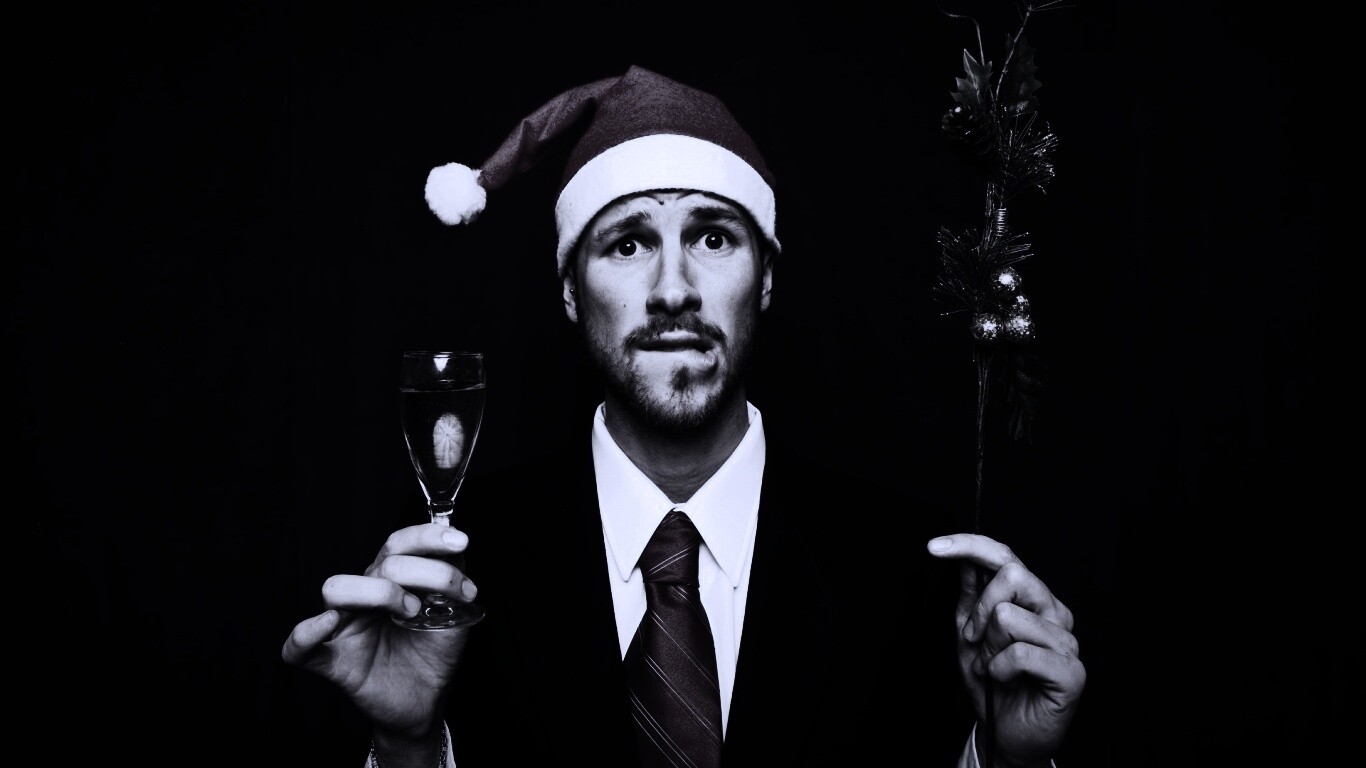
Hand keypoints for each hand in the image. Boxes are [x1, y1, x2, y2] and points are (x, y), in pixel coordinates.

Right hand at [282, 523, 477, 741]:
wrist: (425, 702)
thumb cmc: (433, 655)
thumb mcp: (454, 617)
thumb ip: (451, 587)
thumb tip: (455, 553)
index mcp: (392, 580)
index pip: (399, 544)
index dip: (427, 537)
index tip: (460, 542)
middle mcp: (365, 596)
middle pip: (379, 562)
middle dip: (421, 573)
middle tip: (441, 599)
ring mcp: (345, 626)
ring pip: (336, 589)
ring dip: (379, 593)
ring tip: (410, 613)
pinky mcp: (333, 662)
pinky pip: (300, 648)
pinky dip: (306, 634)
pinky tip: (328, 623)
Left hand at [927, 533, 1084, 767]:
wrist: (1005, 733)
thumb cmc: (991, 682)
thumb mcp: (970, 633)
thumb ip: (971, 596)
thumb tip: (966, 558)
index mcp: (1033, 599)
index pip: (1006, 556)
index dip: (969, 545)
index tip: (933, 547)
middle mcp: (1054, 612)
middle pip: (1011, 575)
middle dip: (979, 610)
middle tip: (974, 642)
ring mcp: (1066, 640)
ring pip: (1009, 616)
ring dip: (986, 649)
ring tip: (992, 668)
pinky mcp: (1071, 671)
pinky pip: (1020, 652)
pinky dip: (999, 669)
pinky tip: (1005, 681)